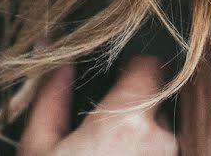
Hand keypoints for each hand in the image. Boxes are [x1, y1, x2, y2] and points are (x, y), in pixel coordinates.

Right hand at [18, 56, 177, 155]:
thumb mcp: (37, 149)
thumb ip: (50, 102)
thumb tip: (61, 67)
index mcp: (124, 123)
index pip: (150, 64)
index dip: (135, 63)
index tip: (121, 70)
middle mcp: (160, 139)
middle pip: (157, 97)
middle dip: (137, 103)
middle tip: (109, 126)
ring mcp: (172, 154)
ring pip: (165, 127)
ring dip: (146, 131)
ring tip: (116, 148)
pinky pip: (169, 145)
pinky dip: (151, 147)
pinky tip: (127, 155)